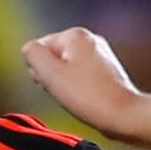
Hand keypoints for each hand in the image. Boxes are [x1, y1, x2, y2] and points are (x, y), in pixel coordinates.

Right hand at [20, 27, 146, 138]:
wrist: (122, 114)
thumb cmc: (90, 96)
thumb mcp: (50, 74)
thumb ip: (32, 55)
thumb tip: (28, 50)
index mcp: (74, 35)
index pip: (38, 48)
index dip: (39, 69)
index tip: (53, 82)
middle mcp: (89, 40)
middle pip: (52, 57)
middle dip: (52, 76)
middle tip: (65, 89)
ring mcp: (99, 55)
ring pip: (65, 69)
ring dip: (64, 84)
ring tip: (76, 95)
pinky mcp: (105, 71)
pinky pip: (79, 78)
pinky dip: (77, 88)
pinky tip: (84, 97)